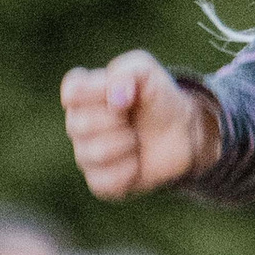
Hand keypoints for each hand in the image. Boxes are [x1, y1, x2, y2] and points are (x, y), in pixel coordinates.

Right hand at [60, 52, 219, 199]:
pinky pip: (103, 182)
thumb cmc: (157, 97)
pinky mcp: (101, 182)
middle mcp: (78, 124)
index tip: (124, 94)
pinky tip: (136, 162)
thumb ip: (128, 72)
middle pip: (79, 124)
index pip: (72, 91)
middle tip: (132, 118)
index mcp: (84, 94)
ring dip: (125, 144)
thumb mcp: (147, 72)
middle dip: (116, 120)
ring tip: (136, 139)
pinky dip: (128, 171)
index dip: (98, 92)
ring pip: (92, 154)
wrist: (182, 131)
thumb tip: (116, 95)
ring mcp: (86, 155)